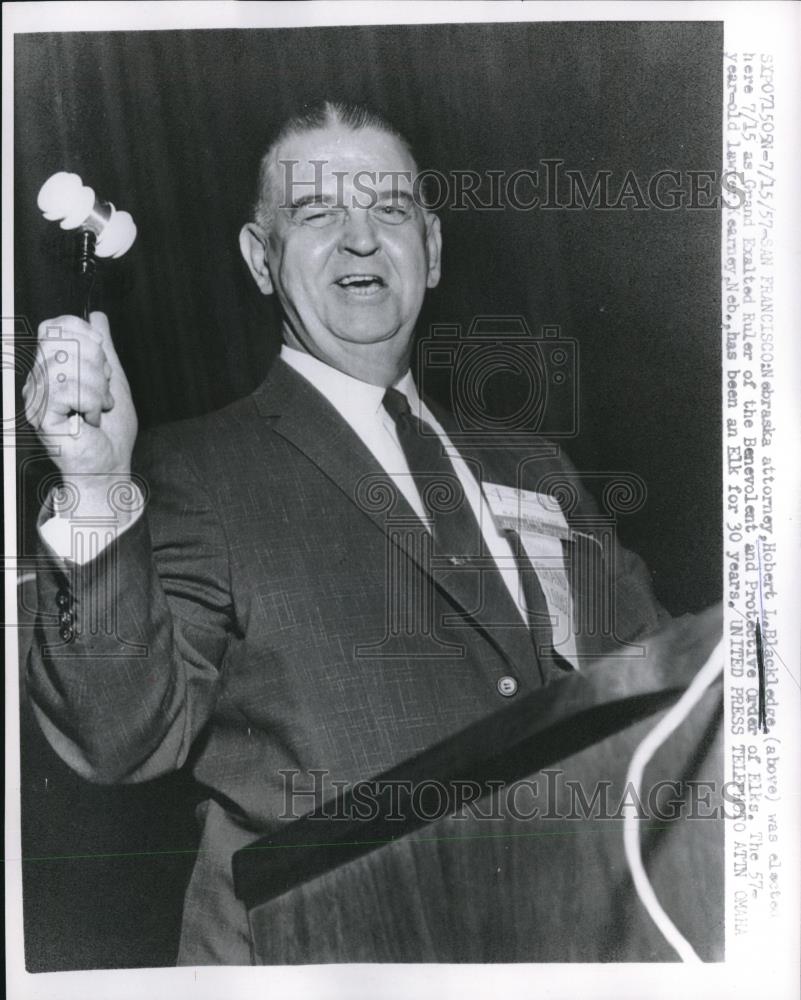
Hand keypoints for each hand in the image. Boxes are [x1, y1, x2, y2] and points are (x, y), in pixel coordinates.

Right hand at [23, 312, 137, 492]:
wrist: (110, 467)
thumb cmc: (110, 432)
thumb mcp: (113, 381)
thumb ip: (103, 349)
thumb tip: (96, 316)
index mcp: (52, 367)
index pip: (55, 326)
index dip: (86, 336)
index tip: (104, 366)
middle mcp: (38, 379)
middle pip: (63, 340)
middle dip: (97, 364)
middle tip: (104, 393)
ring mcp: (36, 398)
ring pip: (67, 365)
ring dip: (98, 388)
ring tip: (100, 408)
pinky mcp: (41, 416)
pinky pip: (66, 389)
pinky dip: (91, 402)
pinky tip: (92, 419)